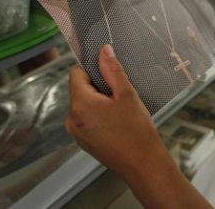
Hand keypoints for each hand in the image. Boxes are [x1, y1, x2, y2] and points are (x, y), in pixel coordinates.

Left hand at [65, 44, 161, 178]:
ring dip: (99, 101)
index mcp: (80, 105)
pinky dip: (99, 115)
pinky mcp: (82, 141)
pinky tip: (117, 122)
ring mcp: (76, 132)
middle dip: (98, 86)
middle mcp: (72, 119)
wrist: (142, 164)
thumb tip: (103, 50)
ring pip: (84, 104)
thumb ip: (112, 70)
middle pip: (79, 89)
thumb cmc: (136, 130)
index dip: (93, 69)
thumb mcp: (127, 95)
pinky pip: (86, 119)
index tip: (110, 74)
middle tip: (120, 94)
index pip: (76, 74)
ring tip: (120, 110)